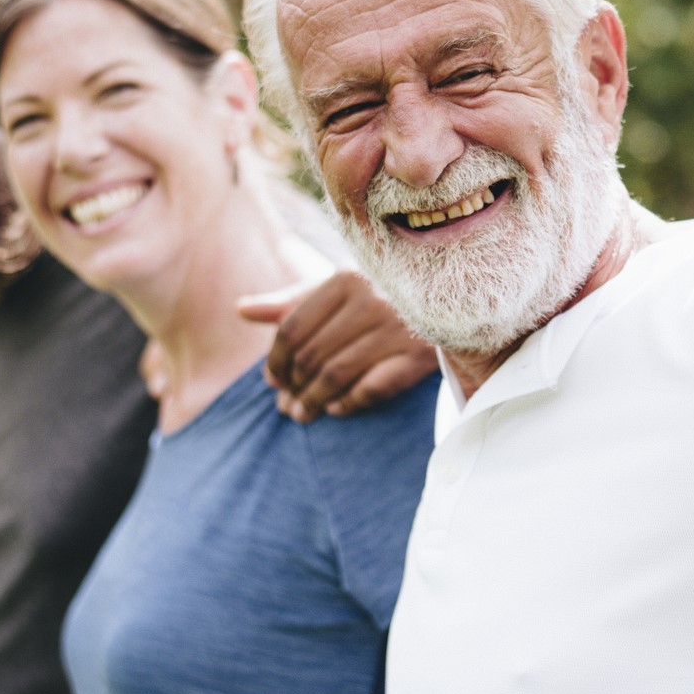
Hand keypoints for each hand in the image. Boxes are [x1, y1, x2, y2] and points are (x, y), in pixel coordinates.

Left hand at [240, 271, 438, 421]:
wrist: (452, 301)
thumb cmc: (384, 294)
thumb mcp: (340, 289)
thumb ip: (292, 302)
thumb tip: (241, 310)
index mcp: (345, 279)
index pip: (292, 329)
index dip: (274, 361)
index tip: (271, 380)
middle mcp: (371, 300)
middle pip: (310, 356)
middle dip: (292, 387)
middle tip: (284, 405)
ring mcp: (397, 328)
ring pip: (336, 375)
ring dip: (313, 402)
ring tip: (302, 414)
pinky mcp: (418, 356)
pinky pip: (371, 388)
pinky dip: (348, 403)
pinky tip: (335, 409)